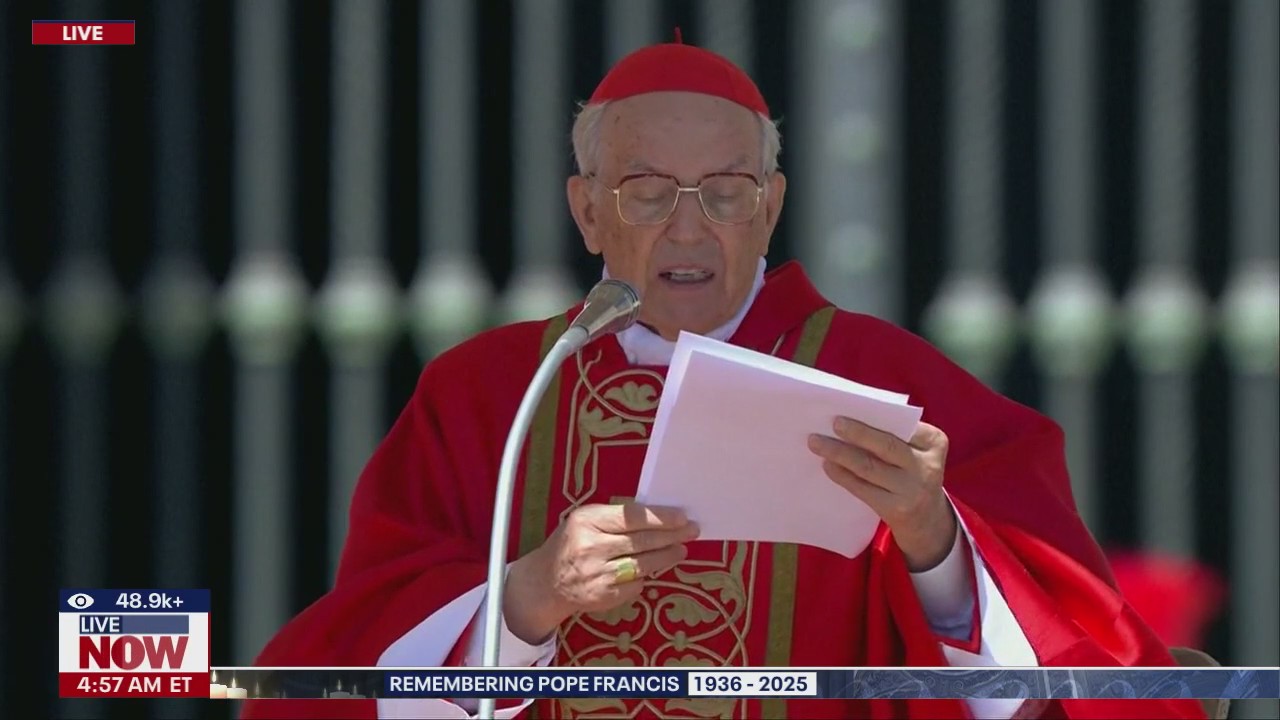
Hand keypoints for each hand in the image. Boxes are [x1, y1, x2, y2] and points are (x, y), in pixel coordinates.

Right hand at [503, 503, 698, 643]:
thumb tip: (658, 517)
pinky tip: (653, 568)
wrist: (545, 583)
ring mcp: (598, 575)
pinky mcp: (604, 596)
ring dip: (667, 556)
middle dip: (672, 535)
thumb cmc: (571, 544)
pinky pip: (636, 584)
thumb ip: (614, 518)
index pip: (631, 517)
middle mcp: (591, 548)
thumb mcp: (584, 521)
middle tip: (692, 531)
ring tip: (680, 549)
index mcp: (586, 521)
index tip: (681, 517)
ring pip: (643, 564)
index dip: (660, 517)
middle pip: (642, 541)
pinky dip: (646, 576)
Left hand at [807, 417, 955, 571]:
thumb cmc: (913, 471)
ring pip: (869, 467)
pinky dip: (842, 475)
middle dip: (857, 433)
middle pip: (887, 446)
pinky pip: (862, 488)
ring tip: (816, 443)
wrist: (927, 519)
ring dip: (839, 453)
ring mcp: (912, 490)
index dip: (878, 417)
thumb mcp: (918, 451)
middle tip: (833, 422)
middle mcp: (927, 466)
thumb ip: (897, 435)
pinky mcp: (895, 509)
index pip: (905, 425)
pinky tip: (827, 464)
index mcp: (935, 442)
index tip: (850, 407)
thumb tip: (852, 417)